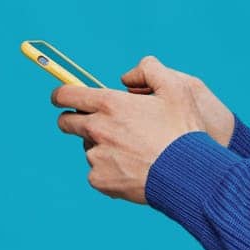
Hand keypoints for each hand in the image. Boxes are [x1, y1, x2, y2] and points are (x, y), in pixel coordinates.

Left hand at [51, 55, 229, 203]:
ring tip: (132, 150)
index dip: (62, 94)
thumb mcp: (177, 88)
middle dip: (76, 120)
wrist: (187, 173)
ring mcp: (96, 156)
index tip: (63, 97)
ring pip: (87, 147)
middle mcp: (97, 129)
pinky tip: (133, 168)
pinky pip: (96, 172)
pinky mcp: (99, 180)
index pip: (66, 95)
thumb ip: (150, 70)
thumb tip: (127, 75)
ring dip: (101, 146)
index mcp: (111, 104)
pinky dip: (110, 170)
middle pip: (66, 122)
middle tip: (101, 124)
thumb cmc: (183, 130)